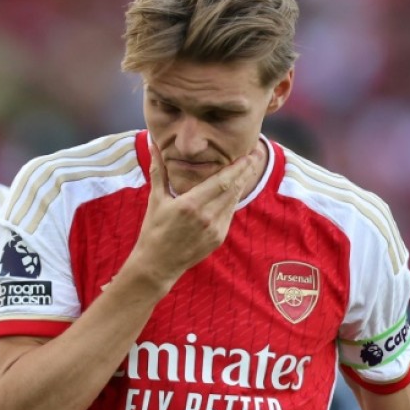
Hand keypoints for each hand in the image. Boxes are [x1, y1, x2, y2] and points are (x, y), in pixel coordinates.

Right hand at [132, 144, 260, 288]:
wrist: (157, 263)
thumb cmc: (153, 229)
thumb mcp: (155, 199)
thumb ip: (158, 170)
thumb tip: (153, 145)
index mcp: (190, 204)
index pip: (222, 181)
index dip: (238, 167)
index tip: (247, 154)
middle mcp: (206, 216)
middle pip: (233, 188)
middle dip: (246, 171)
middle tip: (256, 154)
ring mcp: (214, 229)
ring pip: (233, 201)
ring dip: (242, 184)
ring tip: (249, 169)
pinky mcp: (218, 238)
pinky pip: (229, 214)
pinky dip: (233, 200)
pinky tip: (235, 190)